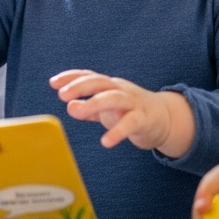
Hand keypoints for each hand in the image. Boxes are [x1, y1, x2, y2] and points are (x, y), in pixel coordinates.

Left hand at [50, 69, 195, 156]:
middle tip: (62, 95)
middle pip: (99, 81)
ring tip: (77, 112)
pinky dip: (117, 132)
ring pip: (114, 97)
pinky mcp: (144, 119)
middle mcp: (120, 89)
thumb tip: (70, 106)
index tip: (53, 82)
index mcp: (109, 85)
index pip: (89, 76)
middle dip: (80, 86)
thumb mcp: (107, 109)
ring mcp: (133, 102)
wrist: (164, 119)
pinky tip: (106, 141)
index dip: (71, 77)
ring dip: (94, 103)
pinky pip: (130, 123)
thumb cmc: (130, 111)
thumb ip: (89, 109)